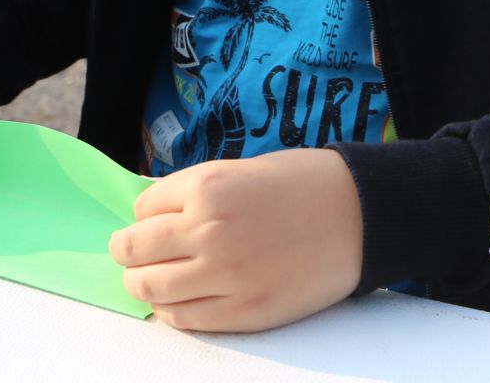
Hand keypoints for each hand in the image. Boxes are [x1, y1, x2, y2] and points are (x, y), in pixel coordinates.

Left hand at [110, 148, 363, 331]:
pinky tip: (177, 301)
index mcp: (207, 187)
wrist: (361, 214)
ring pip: (150, 289)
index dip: (145, 215)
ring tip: (148, 280)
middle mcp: (208, 231)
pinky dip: (170, 311)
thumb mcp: (241, 170)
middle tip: (130, 253)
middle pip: (135, 250)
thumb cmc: (304, 184)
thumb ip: (198, 193)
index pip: (142, 209)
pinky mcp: (244, 310)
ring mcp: (225, 275)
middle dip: (128, 251)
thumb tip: (154, 220)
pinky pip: (184, 319)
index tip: (151, 221)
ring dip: (141, 284)